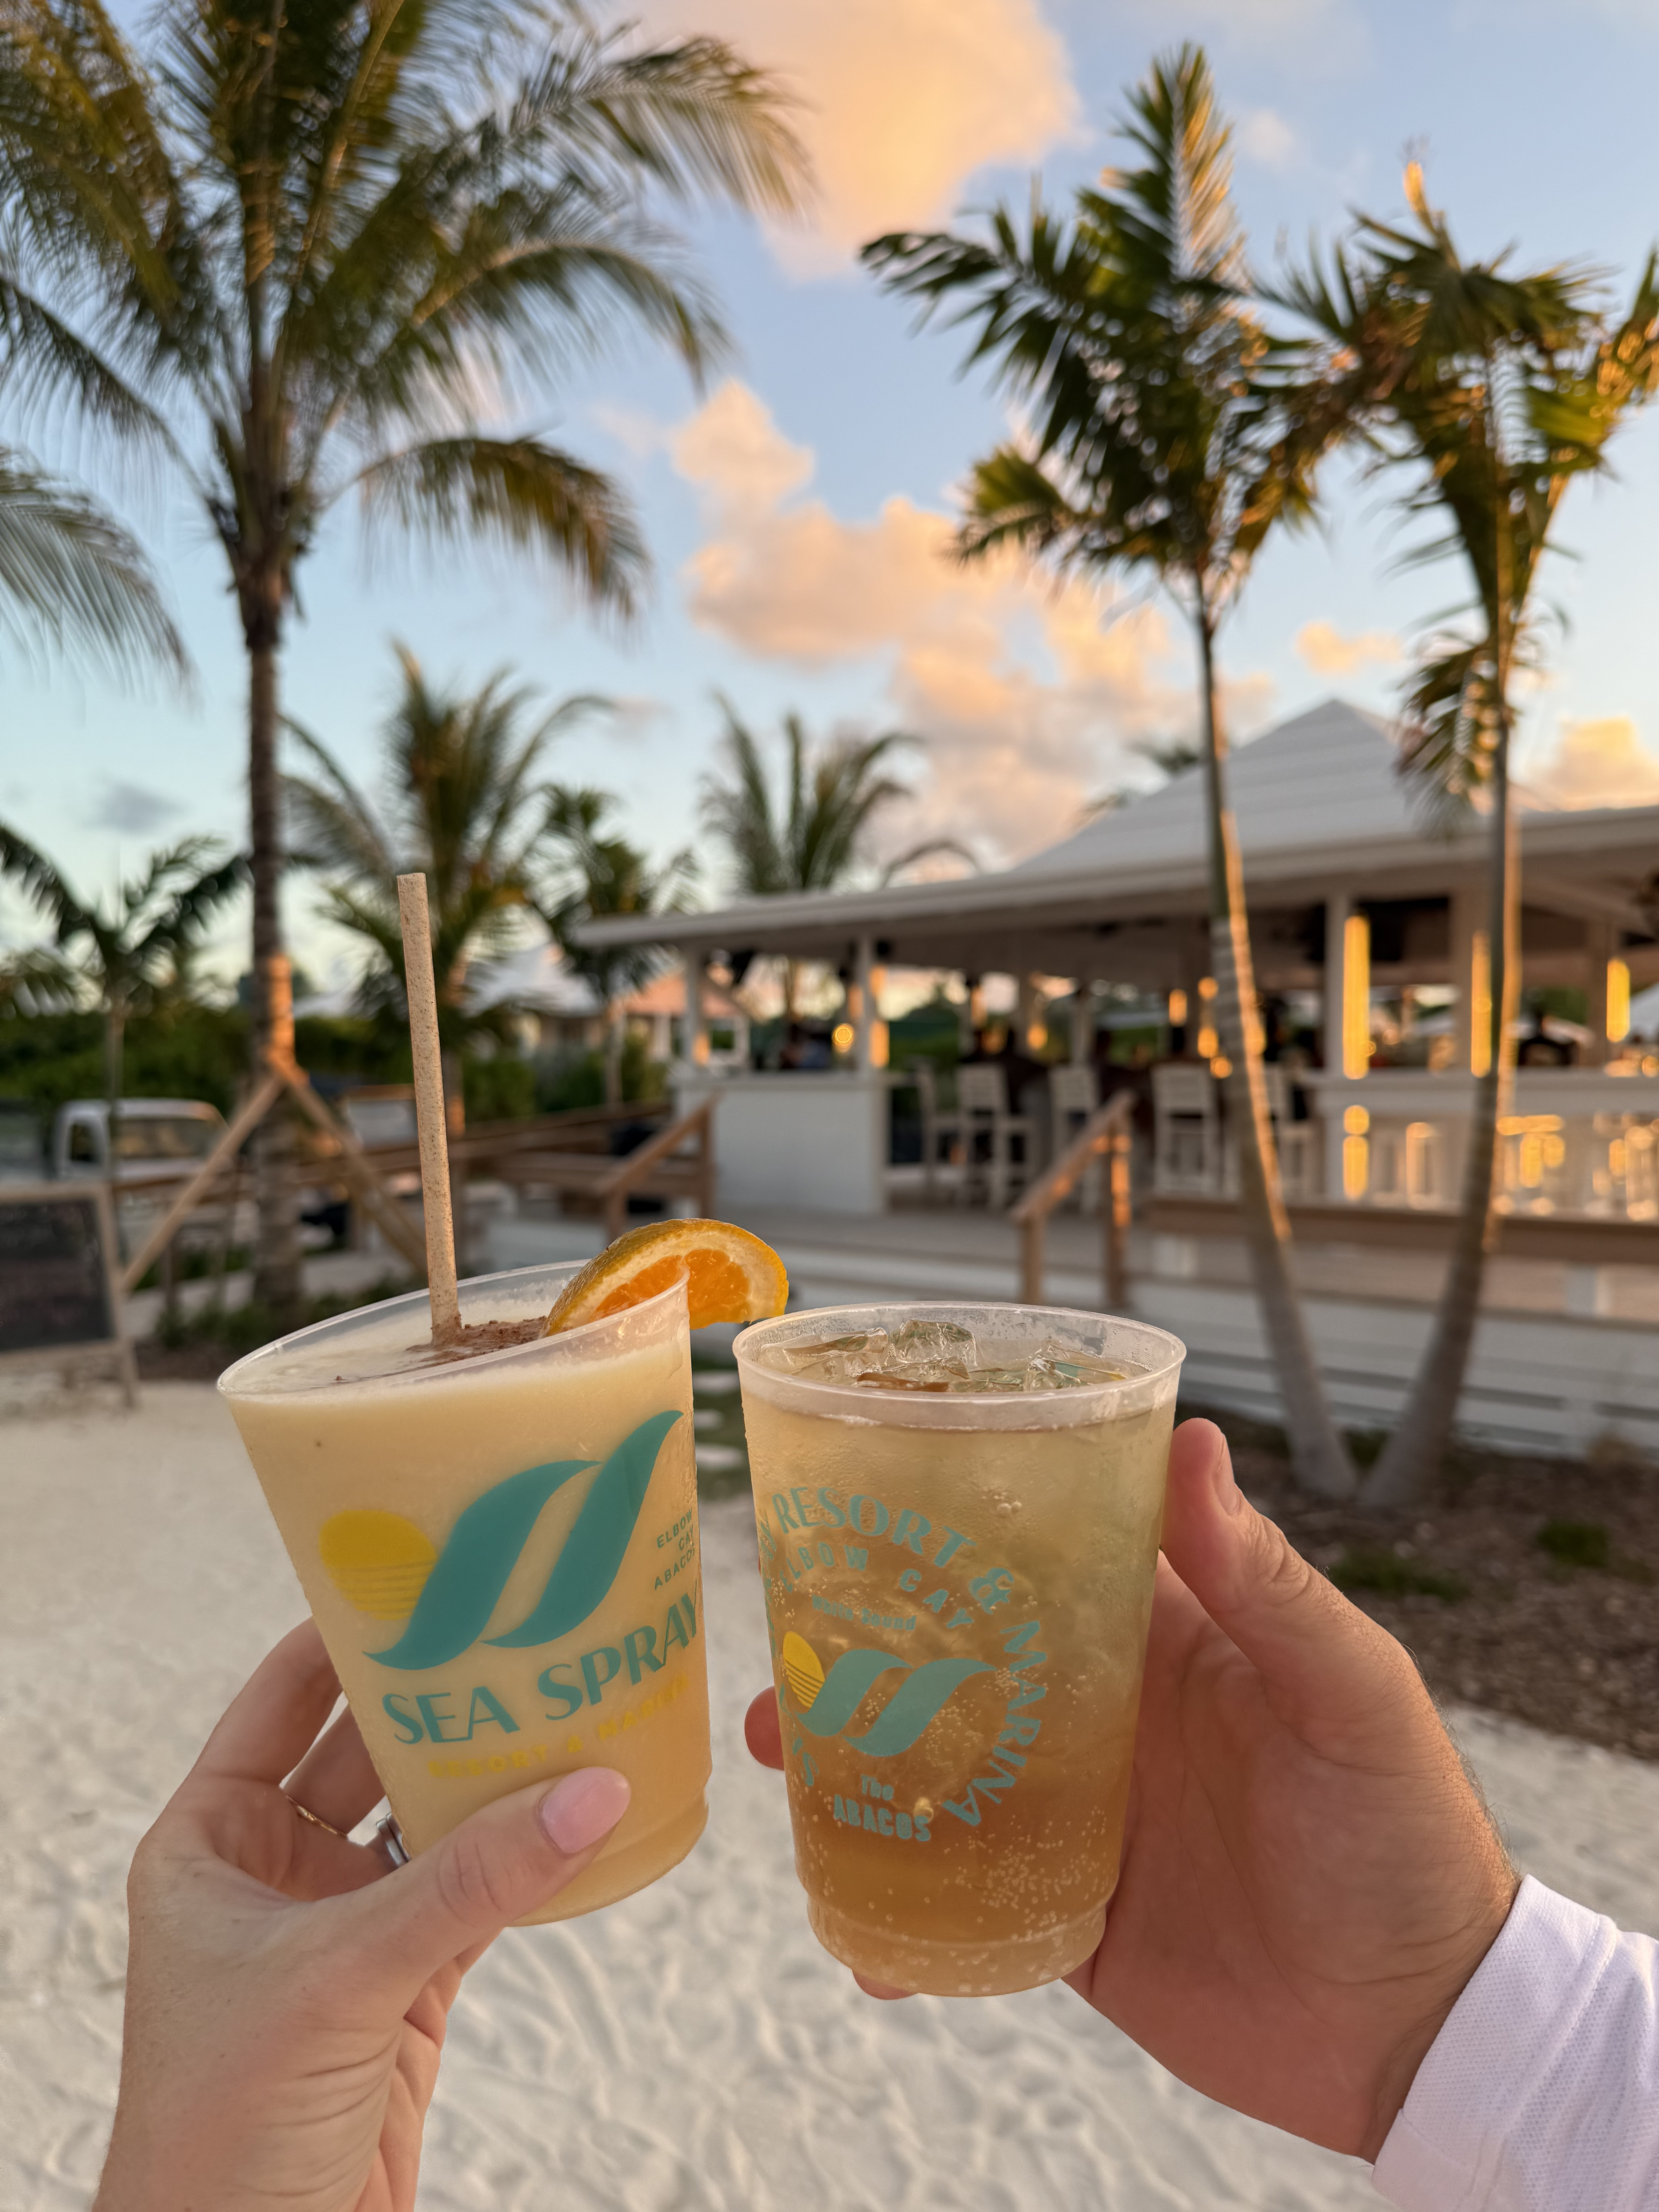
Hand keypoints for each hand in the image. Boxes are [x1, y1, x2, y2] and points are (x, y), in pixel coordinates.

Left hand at [96, 1621, 629, 2211]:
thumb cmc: (219, 2130)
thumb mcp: (338, 1980)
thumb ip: (467, 1884)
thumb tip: (590, 1791)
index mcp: (207, 1843)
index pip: (281, 1699)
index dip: (344, 1633)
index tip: (423, 1573)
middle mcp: (272, 1874)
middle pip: (368, 1751)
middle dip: (440, 1699)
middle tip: (519, 1630)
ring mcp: (341, 1932)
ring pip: (427, 1824)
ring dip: (490, 1780)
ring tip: (567, 1707)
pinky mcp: (402, 1993)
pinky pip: (472, 1899)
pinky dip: (522, 1862)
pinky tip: (575, 1815)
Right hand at [746, 1418, 1517, 2162]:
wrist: (1416, 2030)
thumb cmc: (1406, 1837)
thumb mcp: (1351, 1693)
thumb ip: (1266, 1583)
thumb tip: (1193, 1441)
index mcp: (1163, 1640)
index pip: (1043, 1552)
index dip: (958, 1521)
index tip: (862, 1493)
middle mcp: (1106, 1713)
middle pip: (961, 1658)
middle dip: (867, 1645)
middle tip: (783, 1639)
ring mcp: (1078, 1813)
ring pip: (940, 1769)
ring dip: (855, 1761)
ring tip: (780, 1750)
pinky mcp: (1065, 1911)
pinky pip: (960, 1899)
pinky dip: (899, 1913)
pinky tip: (857, 1927)